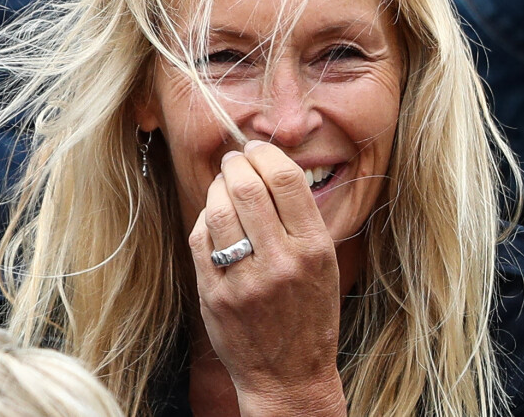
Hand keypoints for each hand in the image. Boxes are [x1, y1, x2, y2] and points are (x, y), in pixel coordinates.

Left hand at [189, 141, 345, 416]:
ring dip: (217, 187)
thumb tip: (268, 166)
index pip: (285, 179)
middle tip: (234, 160)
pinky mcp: (215, 295)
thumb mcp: (323, 262)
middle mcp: (281, 262)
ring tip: (223, 185)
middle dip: (236, 162)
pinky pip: (201, 238)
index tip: (256, 149)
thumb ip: (298, 216)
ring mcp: (245, 280)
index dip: (266, 154)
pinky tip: (215, 218)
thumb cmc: (309, 312)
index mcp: (313, 248)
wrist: (288, 375)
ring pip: (218, 208)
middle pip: (247, 186)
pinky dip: (205, 218)